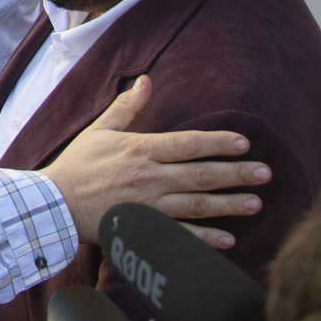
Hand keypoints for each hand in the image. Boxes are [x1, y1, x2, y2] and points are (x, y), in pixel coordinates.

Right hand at [41, 76, 270, 248]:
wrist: (55, 203)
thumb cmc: (77, 165)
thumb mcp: (99, 130)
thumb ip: (127, 107)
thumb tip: (146, 81)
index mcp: (140, 150)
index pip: (188, 144)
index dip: (218, 142)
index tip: (244, 143)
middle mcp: (150, 177)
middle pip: (201, 175)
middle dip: (236, 174)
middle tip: (265, 173)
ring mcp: (149, 205)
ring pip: (197, 205)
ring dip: (229, 204)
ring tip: (256, 204)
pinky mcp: (144, 228)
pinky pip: (181, 235)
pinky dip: (205, 238)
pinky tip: (228, 240)